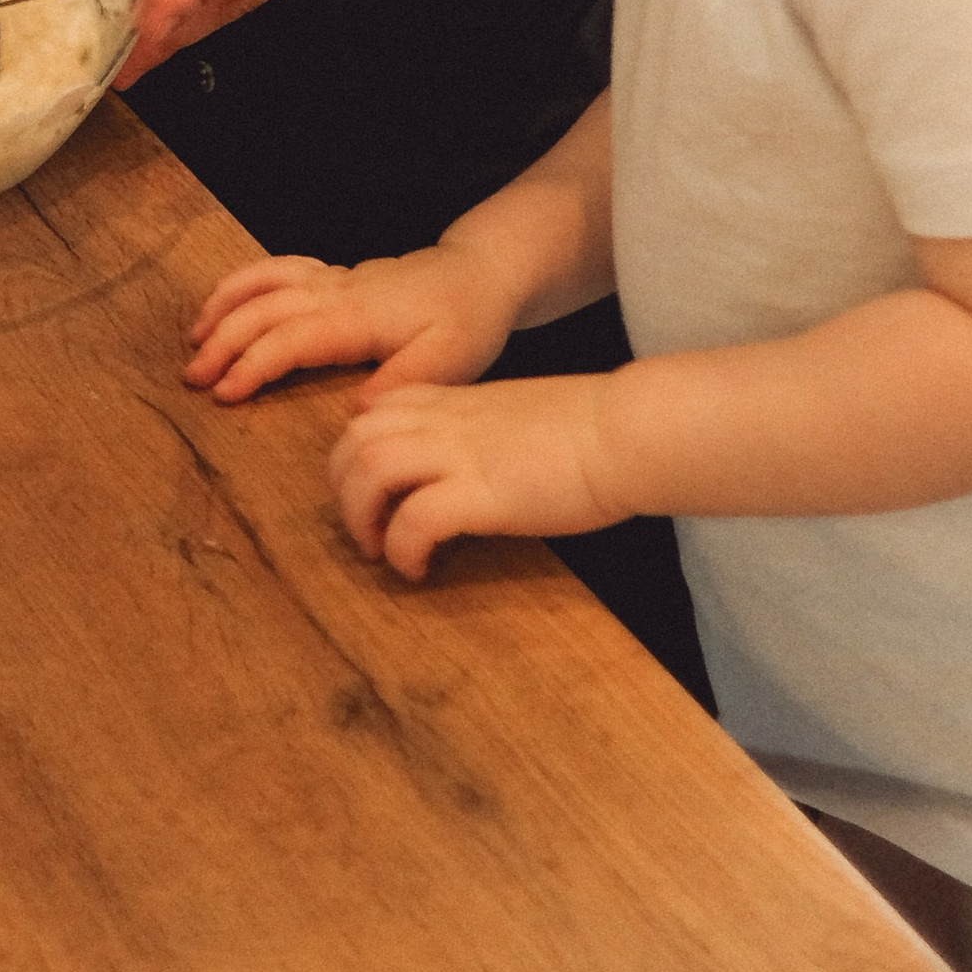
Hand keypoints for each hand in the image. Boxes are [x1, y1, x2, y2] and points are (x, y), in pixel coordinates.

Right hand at [184, 238, 518, 403]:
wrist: (481, 274)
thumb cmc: (467, 322)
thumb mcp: (449, 362)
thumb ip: (401, 381)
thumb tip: (356, 407)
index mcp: (358, 318)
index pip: (289, 339)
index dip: (252, 364)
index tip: (224, 394)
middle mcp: (338, 292)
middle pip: (264, 309)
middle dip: (223, 341)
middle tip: (193, 378)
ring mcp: (335, 279)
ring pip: (265, 281)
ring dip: (225, 304)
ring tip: (194, 336)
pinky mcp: (337, 276)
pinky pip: (280, 267)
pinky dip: (247, 279)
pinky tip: (228, 300)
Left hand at [328, 375, 625, 580]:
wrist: (628, 430)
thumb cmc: (594, 428)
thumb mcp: (522, 415)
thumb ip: (486, 431)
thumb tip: (478, 465)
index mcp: (457, 403)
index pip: (376, 410)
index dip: (359, 449)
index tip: (375, 487)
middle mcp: (447, 424)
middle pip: (355, 439)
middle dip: (342, 489)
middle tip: (365, 529)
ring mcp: (461, 455)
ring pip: (369, 470)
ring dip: (361, 517)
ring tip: (381, 551)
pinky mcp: (483, 494)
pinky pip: (414, 519)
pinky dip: (402, 548)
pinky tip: (419, 568)